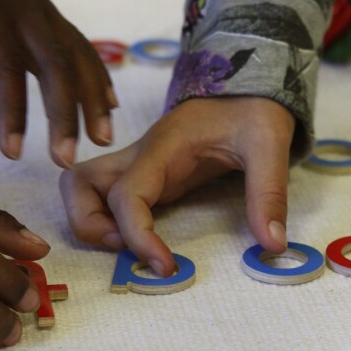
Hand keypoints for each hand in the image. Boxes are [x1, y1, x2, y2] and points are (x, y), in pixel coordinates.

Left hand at [0, 0, 113, 166]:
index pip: (5, 67)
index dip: (13, 112)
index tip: (13, 153)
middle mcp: (24, 9)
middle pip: (56, 66)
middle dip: (66, 116)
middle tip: (67, 161)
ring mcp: (40, 8)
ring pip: (78, 56)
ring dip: (93, 99)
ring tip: (103, 140)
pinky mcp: (45, 10)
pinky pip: (79, 44)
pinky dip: (98, 74)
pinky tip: (109, 101)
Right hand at [59, 97, 295, 275]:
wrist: (246, 85)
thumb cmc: (254, 110)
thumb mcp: (269, 145)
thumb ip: (269, 194)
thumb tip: (273, 245)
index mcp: (163, 147)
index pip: (127, 194)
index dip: (137, 235)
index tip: (166, 266)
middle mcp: (139, 155)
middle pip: (77, 184)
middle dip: (91, 225)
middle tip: (130, 251)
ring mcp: (137, 165)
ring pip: (81, 188)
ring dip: (91, 223)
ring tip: (132, 247)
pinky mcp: (144, 176)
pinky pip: (105, 197)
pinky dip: (107, 221)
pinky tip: (142, 238)